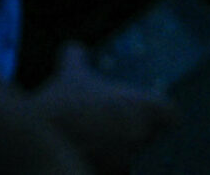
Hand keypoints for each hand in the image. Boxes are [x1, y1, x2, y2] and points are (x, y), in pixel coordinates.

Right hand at [32, 44, 174, 172]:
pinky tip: (84, 156)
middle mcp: (141, 136)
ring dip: (117, 151)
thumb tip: (75, 47)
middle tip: (109, 123)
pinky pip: (113, 171)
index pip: (170, 114)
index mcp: (143, 107)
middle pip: (147, 135)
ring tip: (93, 142)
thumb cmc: (62, 102)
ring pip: (129, 156)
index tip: (145, 110)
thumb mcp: (70, 74)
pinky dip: (104, 166)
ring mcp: (126, 161)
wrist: (40, 138)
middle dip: (131, 130)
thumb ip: (77, 58)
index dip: (158, 112)